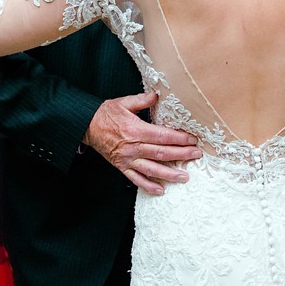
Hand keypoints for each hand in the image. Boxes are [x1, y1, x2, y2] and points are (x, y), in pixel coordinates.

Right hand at [83, 91, 201, 194]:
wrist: (87, 126)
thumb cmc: (106, 114)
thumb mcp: (124, 102)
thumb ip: (142, 100)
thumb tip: (157, 95)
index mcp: (136, 130)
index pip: (163, 136)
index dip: (179, 139)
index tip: (192, 140)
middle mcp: (134, 147)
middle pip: (162, 153)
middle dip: (181, 155)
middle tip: (196, 155)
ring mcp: (128, 159)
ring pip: (152, 169)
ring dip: (169, 174)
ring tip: (184, 177)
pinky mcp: (122, 167)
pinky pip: (136, 179)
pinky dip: (148, 186)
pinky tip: (160, 190)